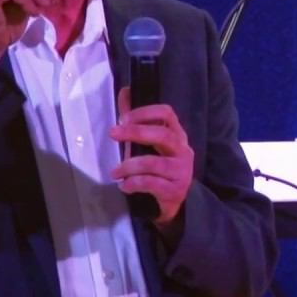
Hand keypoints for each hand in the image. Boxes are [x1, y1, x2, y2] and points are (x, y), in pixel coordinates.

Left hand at [109, 87, 193, 227]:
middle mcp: (183, 151)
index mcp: (177, 135)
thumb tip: (125, 92)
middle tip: (113, 133)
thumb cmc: (161, 169)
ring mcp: (181, 171)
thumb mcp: (151, 145)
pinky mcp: (175, 190)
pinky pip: (151, 184)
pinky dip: (133, 184)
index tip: (123, 118)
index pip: (167, 114)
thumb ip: (138, 120)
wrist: (177, 204)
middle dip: (135, 132)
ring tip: (115, 172)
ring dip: (128, 166)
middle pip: (163, 135)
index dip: (145, 112)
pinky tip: (124, 186)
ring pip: (153, 163)